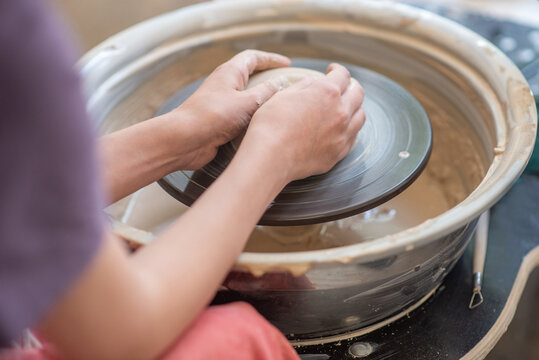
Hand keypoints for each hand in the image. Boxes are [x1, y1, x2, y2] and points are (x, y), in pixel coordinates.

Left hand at [163, 50, 289, 169]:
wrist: (184, 140)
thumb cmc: (213, 117)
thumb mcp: (248, 103)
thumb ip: (267, 93)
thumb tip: (280, 84)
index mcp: (229, 73)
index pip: (253, 58)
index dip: (271, 59)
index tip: (287, 65)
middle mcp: (223, 85)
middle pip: (249, 76)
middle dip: (267, 79)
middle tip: (284, 86)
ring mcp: (219, 103)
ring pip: (245, 97)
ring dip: (260, 101)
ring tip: (278, 108)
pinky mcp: (217, 121)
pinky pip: (239, 115)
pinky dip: (252, 118)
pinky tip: (261, 126)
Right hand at [242, 63, 365, 182]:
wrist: (271, 158)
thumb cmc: (271, 125)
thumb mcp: (282, 96)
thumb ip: (301, 87)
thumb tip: (310, 82)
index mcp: (327, 92)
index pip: (342, 75)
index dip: (337, 70)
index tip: (331, 70)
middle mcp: (340, 112)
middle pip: (358, 93)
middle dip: (351, 86)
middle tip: (342, 87)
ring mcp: (342, 134)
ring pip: (360, 116)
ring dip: (355, 108)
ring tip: (345, 108)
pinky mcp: (338, 153)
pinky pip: (353, 137)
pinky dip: (350, 129)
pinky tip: (340, 128)